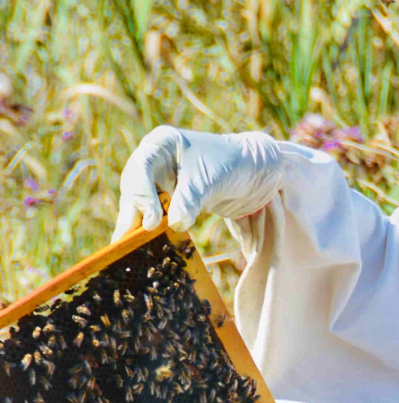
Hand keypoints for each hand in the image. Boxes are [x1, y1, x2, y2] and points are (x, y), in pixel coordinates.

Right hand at [112, 125, 284, 241]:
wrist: (255, 173)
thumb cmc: (233, 165)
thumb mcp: (210, 180)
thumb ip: (190, 199)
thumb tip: (173, 223)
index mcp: (161, 143)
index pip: (140, 168)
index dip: (141, 195)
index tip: (152, 221)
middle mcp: (154, 160)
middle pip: (133, 188)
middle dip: (133, 213)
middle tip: (131, 241)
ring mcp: (159, 180)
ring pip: (139, 204)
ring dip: (138, 224)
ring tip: (134, 249)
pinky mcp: (169, 198)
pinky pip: (154, 214)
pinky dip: (153, 229)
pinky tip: (151, 246)